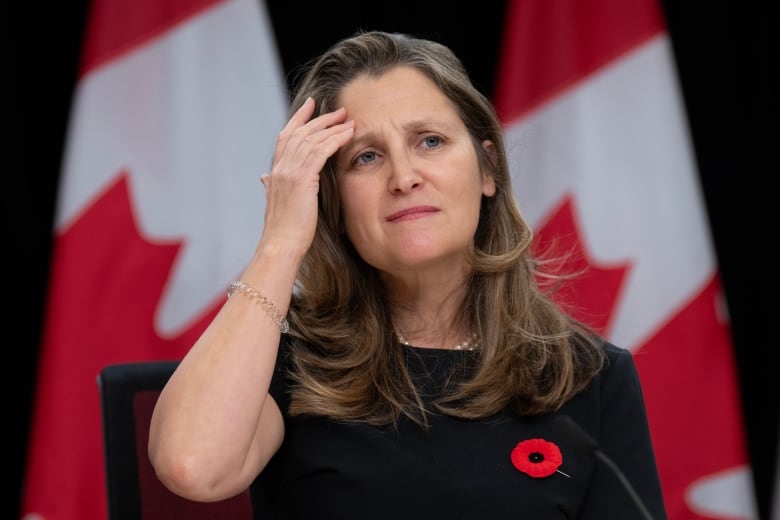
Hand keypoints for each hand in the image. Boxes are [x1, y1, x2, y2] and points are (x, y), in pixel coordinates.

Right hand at [258, 97, 354, 257]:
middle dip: (320, 119)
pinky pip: (320, 151)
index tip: (311, 105)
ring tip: (348, 121)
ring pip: (311, 139)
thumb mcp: (277, 203)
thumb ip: (272, 187)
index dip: (299, 118)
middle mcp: (280, 168)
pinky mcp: (301, 178)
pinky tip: (347, 135)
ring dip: (332, 127)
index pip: (286, 136)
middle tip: (339, 110)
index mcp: (275, 172)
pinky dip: (334, 140)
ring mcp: (288, 172)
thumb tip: (265, 178)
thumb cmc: (284, 231)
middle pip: (300, 132)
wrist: (281, 245)